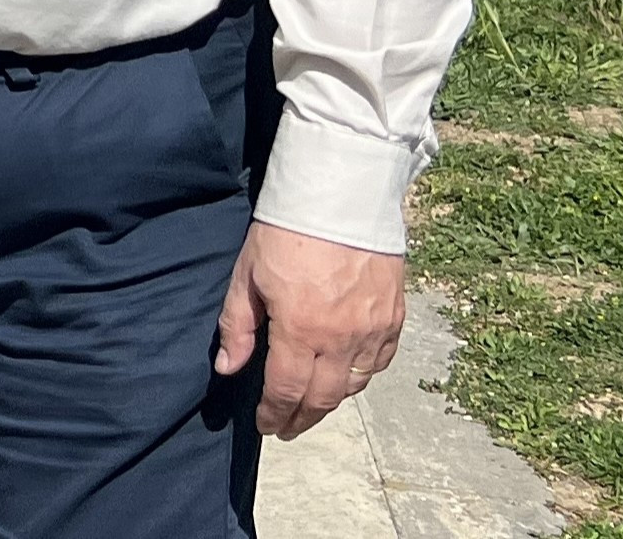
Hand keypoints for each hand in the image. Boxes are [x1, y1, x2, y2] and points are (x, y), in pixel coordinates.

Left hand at [214, 223, 404, 437]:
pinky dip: (362, 376)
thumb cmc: (286, 231)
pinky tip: (346, 376)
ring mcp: (374, 329)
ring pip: (355, 384)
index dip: (274, 413)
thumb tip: (228, 368)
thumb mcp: (247, 277)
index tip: (265, 425)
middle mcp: (343, 338)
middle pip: (323, 398)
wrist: (341, 195)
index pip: (287, 391)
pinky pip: (380, 362)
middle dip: (302, 418)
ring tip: (311, 405)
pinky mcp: (394, 316)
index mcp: (302, 330)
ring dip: (331, 401)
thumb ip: (238, 327)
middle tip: (287, 426)